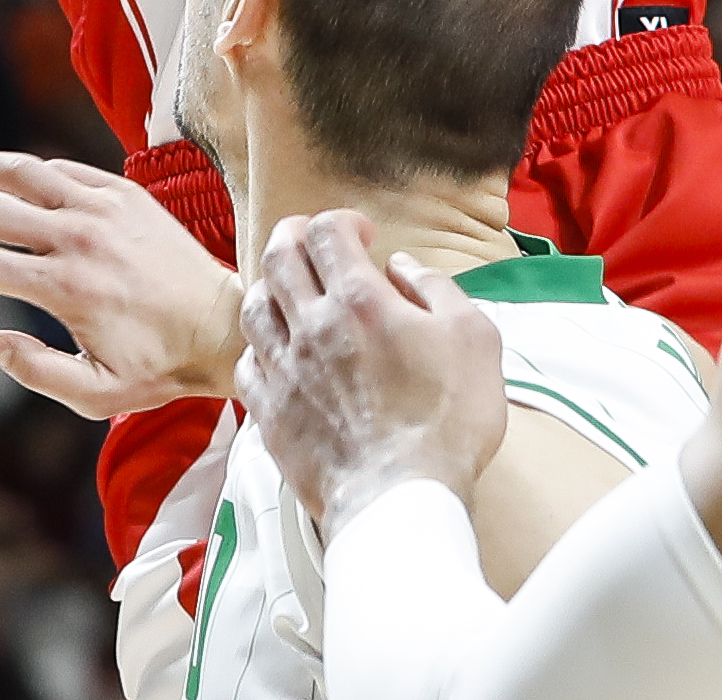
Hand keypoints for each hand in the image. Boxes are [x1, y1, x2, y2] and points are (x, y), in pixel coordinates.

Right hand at [0, 151, 245, 416]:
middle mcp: (78, 238)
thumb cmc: (158, 366)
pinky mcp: (124, 191)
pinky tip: (6, 176)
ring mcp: (102, 208)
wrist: (221, 325)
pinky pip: (63, 169)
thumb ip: (36, 371)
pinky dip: (26, 168)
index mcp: (65, 287)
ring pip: (24, 172)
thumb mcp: (96, 394)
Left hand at [235, 210, 505, 527]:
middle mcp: (312, 327)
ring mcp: (285, 371)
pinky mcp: (271, 414)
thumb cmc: (446, 424)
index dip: (342, 221)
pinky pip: (246, 364)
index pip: (327, 232)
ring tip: (288, 290)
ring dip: (270, 287)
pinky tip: (277, 352)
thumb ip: (437, 289)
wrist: (402, 499)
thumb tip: (403, 267)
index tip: (361, 233)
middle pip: (279, 256)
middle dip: (293, 235)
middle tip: (310, 240)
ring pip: (254, 306)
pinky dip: (259, 347)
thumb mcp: (475, 339)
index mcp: (360, 301)